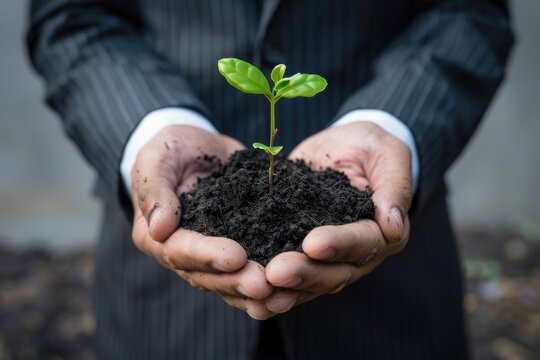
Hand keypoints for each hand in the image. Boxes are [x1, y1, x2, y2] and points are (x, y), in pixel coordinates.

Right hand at [130, 125, 274, 318]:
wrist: (197, 148)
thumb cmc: (170, 150)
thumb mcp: (157, 159)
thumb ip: (156, 190)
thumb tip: (159, 229)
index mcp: (156, 235)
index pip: (179, 251)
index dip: (207, 256)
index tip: (236, 257)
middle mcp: (181, 254)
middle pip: (206, 275)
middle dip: (236, 281)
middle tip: (264, 285)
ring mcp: (209, 255)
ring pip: (229, 281)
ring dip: (252, 290)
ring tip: (280, 294)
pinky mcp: (236, 247)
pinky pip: (248, 270)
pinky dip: (268, 282)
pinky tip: (290, 290)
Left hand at [264, 122, 412, 312]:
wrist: (342, 146)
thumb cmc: (371, 147)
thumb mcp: (388, 155)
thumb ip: (394, 188)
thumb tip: (392, 225)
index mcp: (383, 231)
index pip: (363, 243)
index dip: (338, 244)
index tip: (312, 243)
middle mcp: (357, 253)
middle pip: (334, 272)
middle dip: (305, 273)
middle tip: (276, 272)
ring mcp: (328, 257)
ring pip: (310, 281)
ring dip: (286, 287)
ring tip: (260, 290)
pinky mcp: (300, 249)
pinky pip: (290, 273)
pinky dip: (272, 285)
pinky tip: (251, 294)